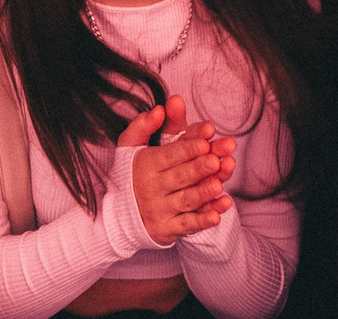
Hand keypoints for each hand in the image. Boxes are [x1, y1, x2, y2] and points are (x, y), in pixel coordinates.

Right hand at [122, 95, 236, 242]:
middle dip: (198, 168)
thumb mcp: (131, 146)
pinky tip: (217, 215)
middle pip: (180, 176)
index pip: (170, 154)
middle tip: (215, 160)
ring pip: (185, 200)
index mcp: (147, 164)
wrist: (119, 216)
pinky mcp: (168, 229)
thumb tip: (160, 108)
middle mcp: (152, 188)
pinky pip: (187, 225)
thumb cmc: (133, 174)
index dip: (188, 147)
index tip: (206, 139)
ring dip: (203, 194)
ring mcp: (160, 210)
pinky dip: (202, 221)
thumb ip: (144, 125)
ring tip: (218, 185)